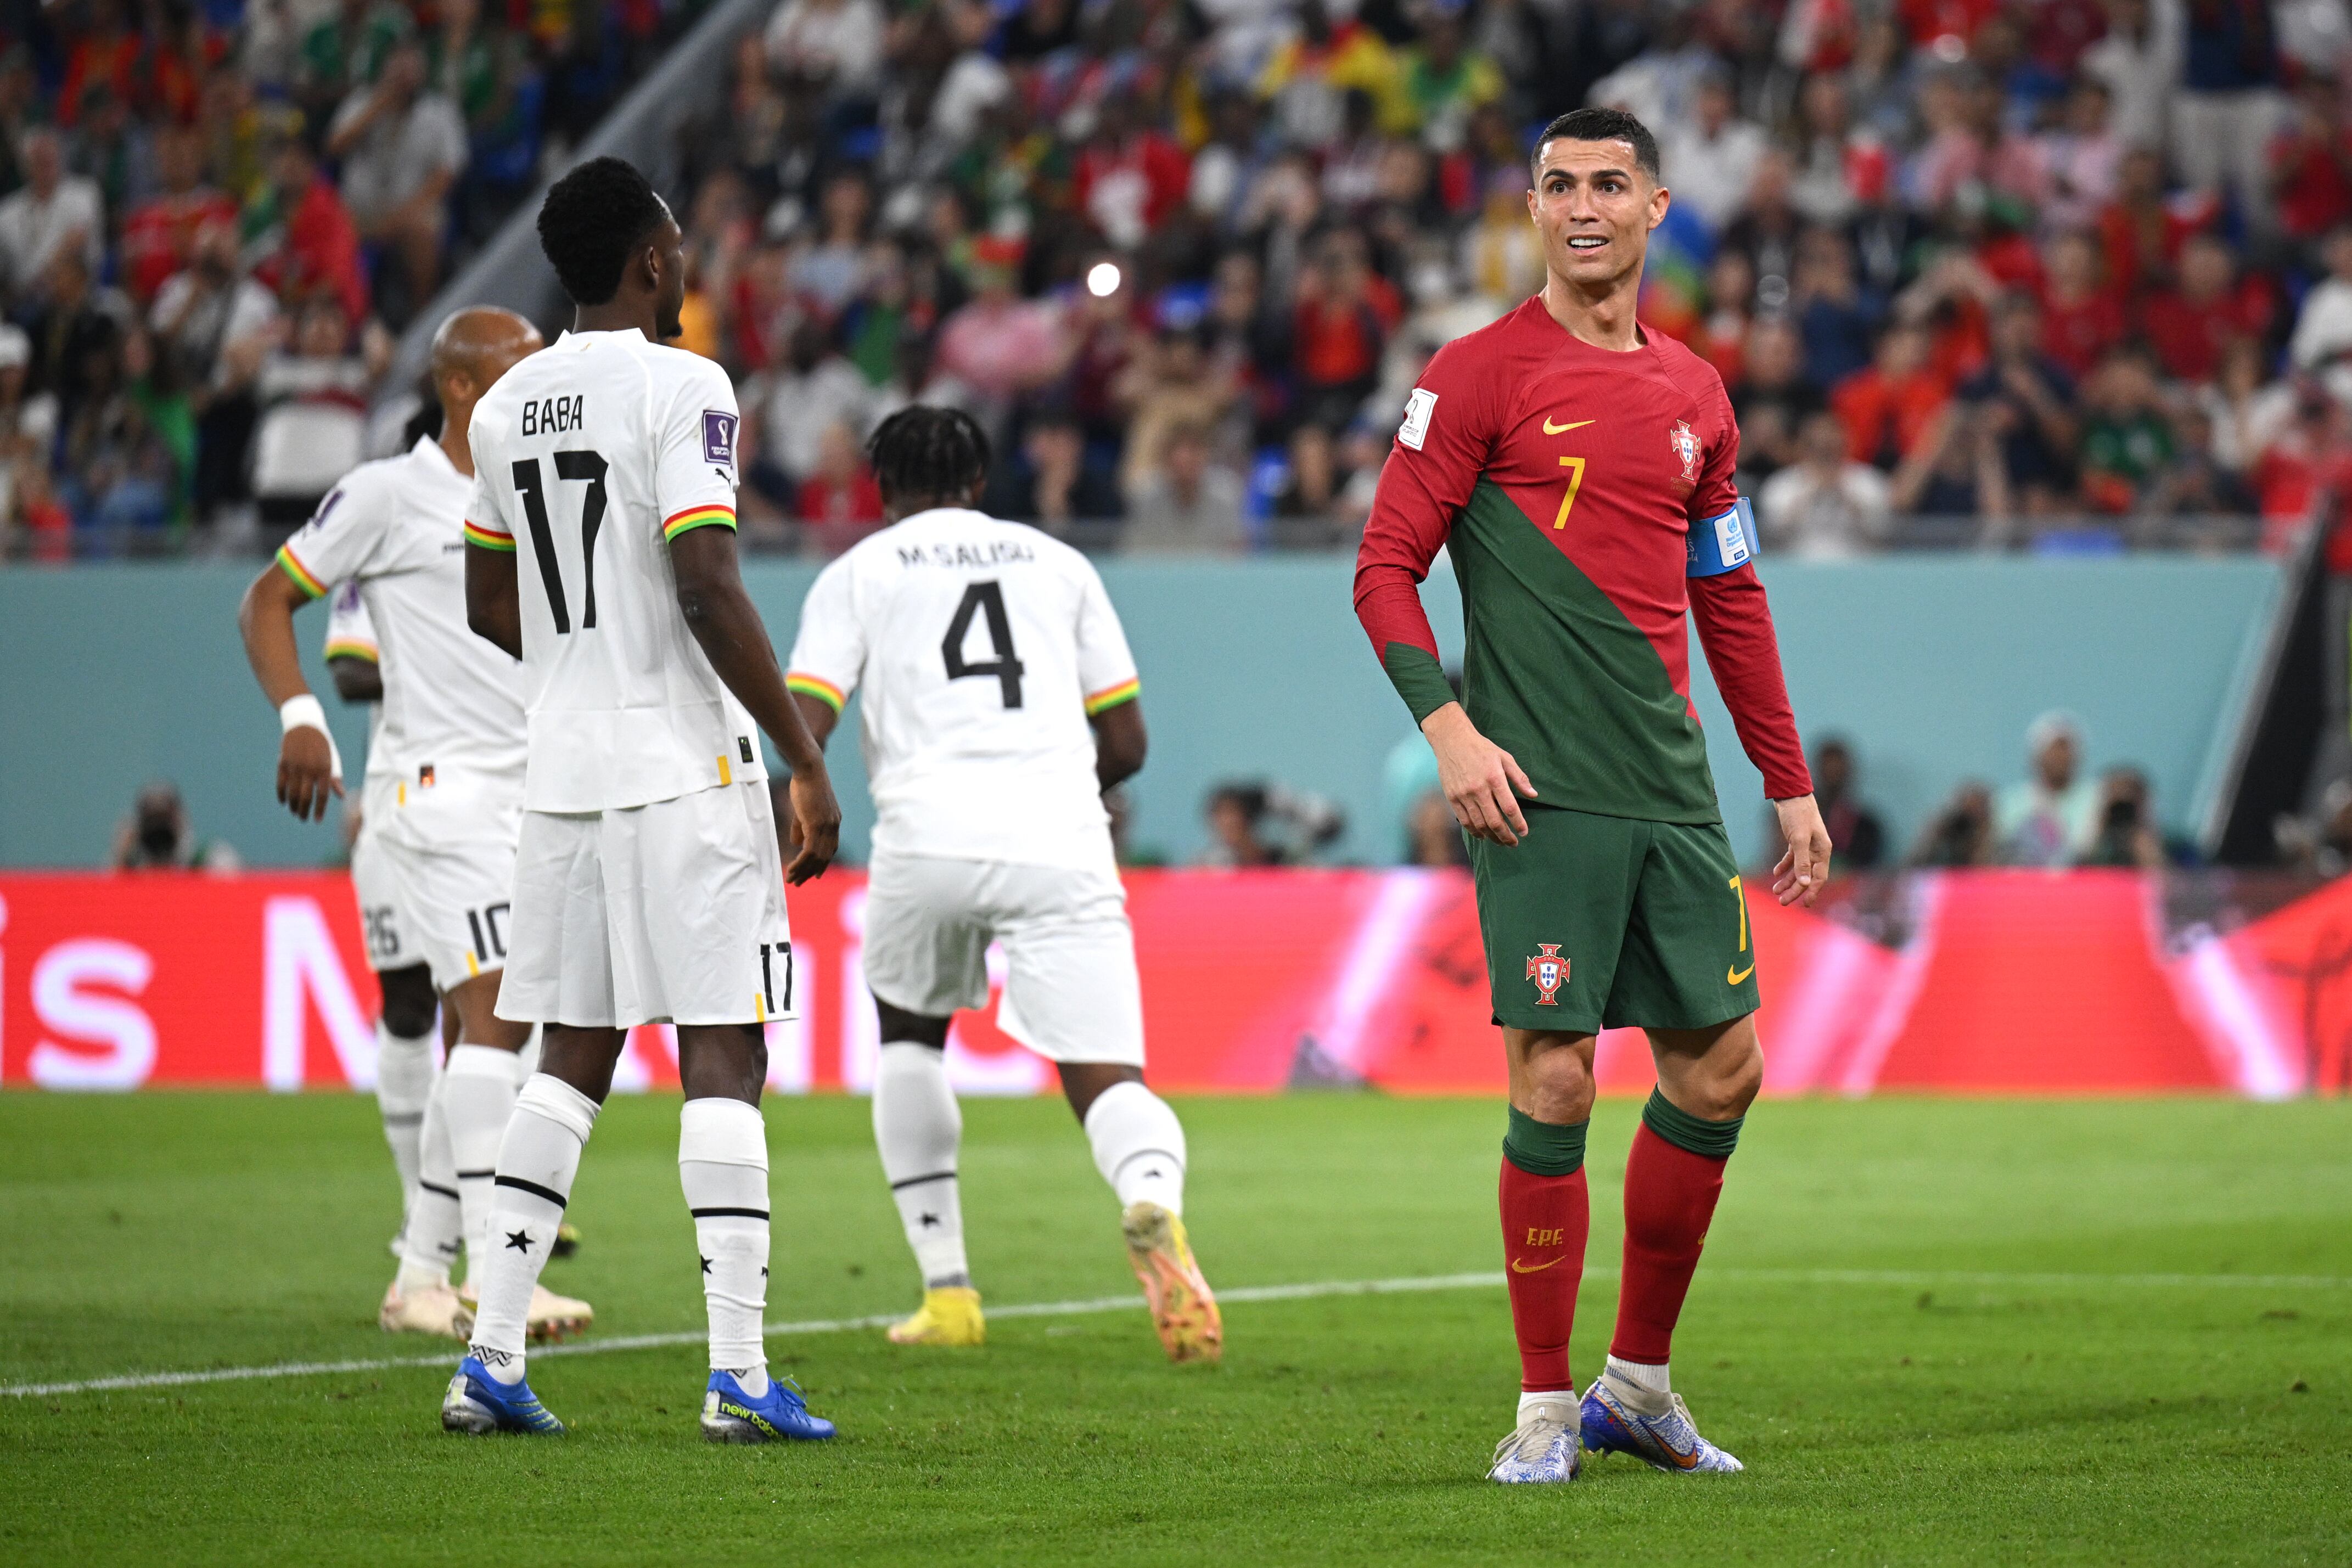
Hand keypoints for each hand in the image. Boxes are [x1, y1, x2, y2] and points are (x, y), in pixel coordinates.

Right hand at [277, 726, 341, 821]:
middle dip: (305, 811)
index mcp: (324, 768)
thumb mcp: (332, 758)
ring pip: (292, 792)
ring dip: (293, 805)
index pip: (322, 795)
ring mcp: (295, 766)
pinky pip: (281, 783)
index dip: (320, 809)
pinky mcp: (283, 763)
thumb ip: (335, 777)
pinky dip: (281, 794)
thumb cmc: (322, 744)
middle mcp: (309, 769)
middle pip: (306, 796)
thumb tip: (341, 796)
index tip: (317, 820)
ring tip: (296, 812)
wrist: (304, 724)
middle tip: (304, 819)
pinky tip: (284, 802)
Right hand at [783, 766, 840, 883]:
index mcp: (833, 822)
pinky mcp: (817, 824)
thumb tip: (797, 843)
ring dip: (803, 870)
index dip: (822, 863)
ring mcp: (827, 826)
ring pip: (817, 857)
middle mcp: (833, 826)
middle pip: (824, 857)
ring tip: (792, 879)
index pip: (830, 848)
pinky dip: (801, 862)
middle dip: (811, 872)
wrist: (809, 769)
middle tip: (799, 882)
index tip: (814, 875)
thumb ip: (801, 827)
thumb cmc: (805, 784)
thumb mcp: (803, 809)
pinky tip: (792, 868)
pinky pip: (810, 851)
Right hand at [1422, 702, 1536, 845]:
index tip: (1524, 832)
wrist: (1452, 741)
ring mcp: (1464, 795)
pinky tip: (1482, 835)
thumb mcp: (1504, 757)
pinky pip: (1464, 820)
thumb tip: (1533, 794)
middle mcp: (1479, 789)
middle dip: (1506, 836)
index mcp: (1494, 778)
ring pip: (1479, 824)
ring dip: (1492, 837)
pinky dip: (1474, 831)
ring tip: (1500, 842)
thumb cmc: (1481, 748)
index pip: (1509, 808)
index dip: (1518, 823)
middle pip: (1494, 821)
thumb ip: (1519, 777)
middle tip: (1513, 843)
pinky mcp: (1452, 797)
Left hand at [1769, 793, 1831, 905]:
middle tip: (1782, 901)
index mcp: (1822, 850)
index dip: (1812, 892)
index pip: (1819, 877)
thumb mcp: (1799, 838)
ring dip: (1788, 880)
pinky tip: (1776, 873)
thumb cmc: (1797, 814)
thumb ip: (1802, 861)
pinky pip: (1792, 858)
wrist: (1791, 794)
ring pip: (1798, 868)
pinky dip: (1784, 866)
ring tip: (1775, 891)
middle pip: (1807, 875)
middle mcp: (1817, 850)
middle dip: (1795, 890)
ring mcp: (1807, 845)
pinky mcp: (1797, 840)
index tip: (1804, 904)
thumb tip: (1805, 884)